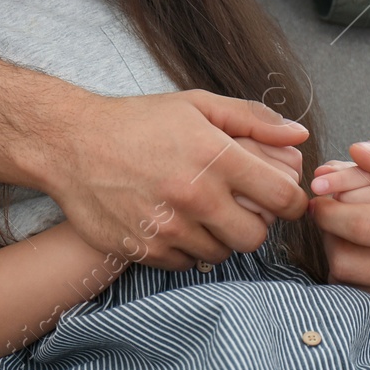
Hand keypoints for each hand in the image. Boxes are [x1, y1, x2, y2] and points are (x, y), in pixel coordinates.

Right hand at [48, 90, 310, 270]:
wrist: (71, 144)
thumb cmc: (137, 121)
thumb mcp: (196, 105)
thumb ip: (252, 120)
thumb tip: (298, 135)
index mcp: (214, 157)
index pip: (283, 197)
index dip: (291, 201)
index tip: (283, 199)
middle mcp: (194, 196)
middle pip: (255, 236)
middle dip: (254, 223)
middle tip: (239, 207)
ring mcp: (168, 228)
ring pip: (220, 254)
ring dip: (218, 237)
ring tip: (200, 211)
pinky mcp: (144, 250)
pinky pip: (186, 264)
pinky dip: (186, 248)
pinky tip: (173, 222)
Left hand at [307, 137, 369, 316]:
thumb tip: (357, 151)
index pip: (364, 226)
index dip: (330, 207)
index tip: (320, 191)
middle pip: (346, 259)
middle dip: (329, 229)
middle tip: (334, 207)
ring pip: (345, 281)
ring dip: (335, 248)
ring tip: (353, 226)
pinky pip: (354, 295)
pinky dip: (348, 269)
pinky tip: (363, 249)